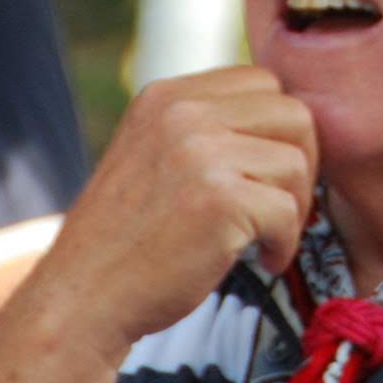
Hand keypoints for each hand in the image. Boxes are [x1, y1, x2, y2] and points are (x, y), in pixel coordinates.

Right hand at [26, 67, 317, 353]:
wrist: (81, 300)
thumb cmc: (126, 240)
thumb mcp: (153, 154)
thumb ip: (204, 130)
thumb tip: (285, 122)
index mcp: (167, 97)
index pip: (261, 82)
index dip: (280, 129)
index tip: (271, 171)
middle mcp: (183, 114)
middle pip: (293, 114)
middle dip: (301, 163)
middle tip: (285, 206)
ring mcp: (200, 154)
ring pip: (296, 163)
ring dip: (295, 207)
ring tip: (268, 237)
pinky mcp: (219, 199)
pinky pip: (288, 210)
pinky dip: (286, 242)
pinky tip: (265, 259)